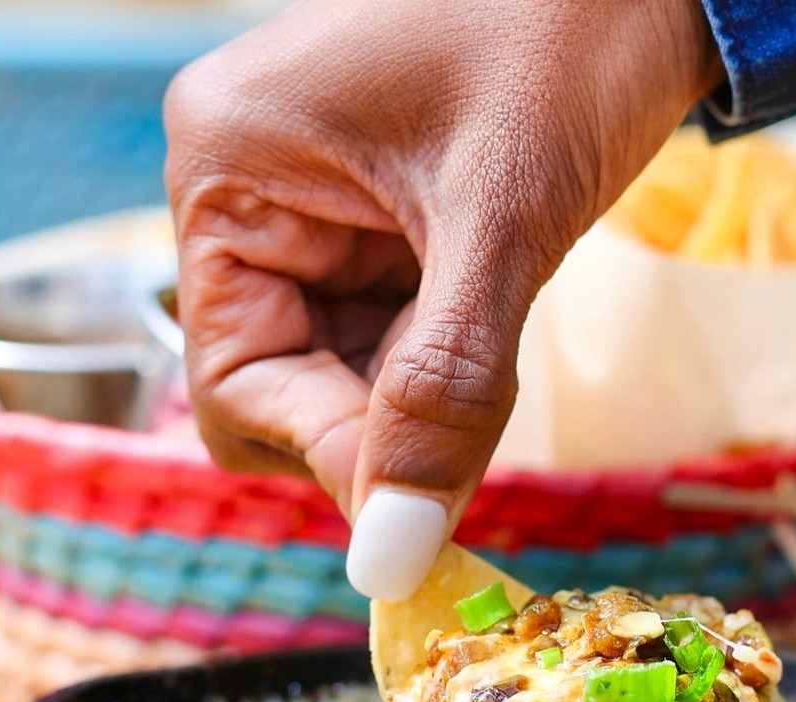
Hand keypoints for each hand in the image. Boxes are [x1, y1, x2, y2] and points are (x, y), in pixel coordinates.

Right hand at [164, 0, 720, 598]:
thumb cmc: (567, 37)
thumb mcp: (502, 225)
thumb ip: (444, 393)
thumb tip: (387, 556)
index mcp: (229, 170)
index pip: (236, 385)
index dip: (330, 455)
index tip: (425, 508)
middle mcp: (249, 192)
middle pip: (281, 388)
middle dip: (381, 422)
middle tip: (477, 419)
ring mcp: (310, 207)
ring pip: (342, 371)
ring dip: (422, 393)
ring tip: (499, 326)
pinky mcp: (372, 221)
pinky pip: (387, 334)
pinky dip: (443, 361)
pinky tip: (495, 314)